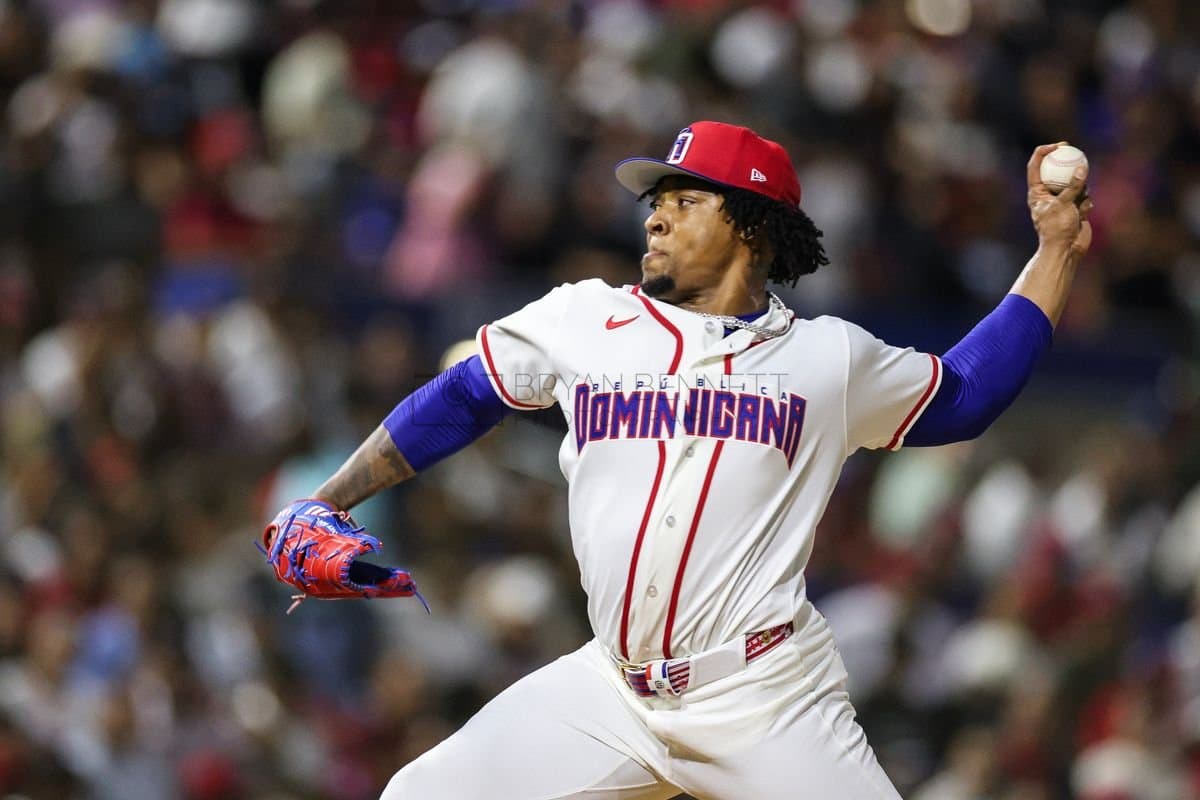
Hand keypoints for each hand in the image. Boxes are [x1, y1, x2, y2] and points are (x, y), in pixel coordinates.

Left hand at [1027, 142, 1094, 258]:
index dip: (1044, 152)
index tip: (1058, 145)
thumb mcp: (1063, 205)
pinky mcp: (1074, 207)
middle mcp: (1047, 194)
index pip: (1035, 166)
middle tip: (1075, 150)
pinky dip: (1085, 202)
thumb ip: (1072, 186)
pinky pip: (1083, 196)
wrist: (1066, 249)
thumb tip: (1081, 168)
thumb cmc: (1057, 229)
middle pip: (1056, 170)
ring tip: (1078, 204)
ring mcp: (1062, 200)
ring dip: (1080, 190)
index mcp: (1036, 192)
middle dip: (1066, 161)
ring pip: (1074, 183)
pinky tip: (1083, 213)